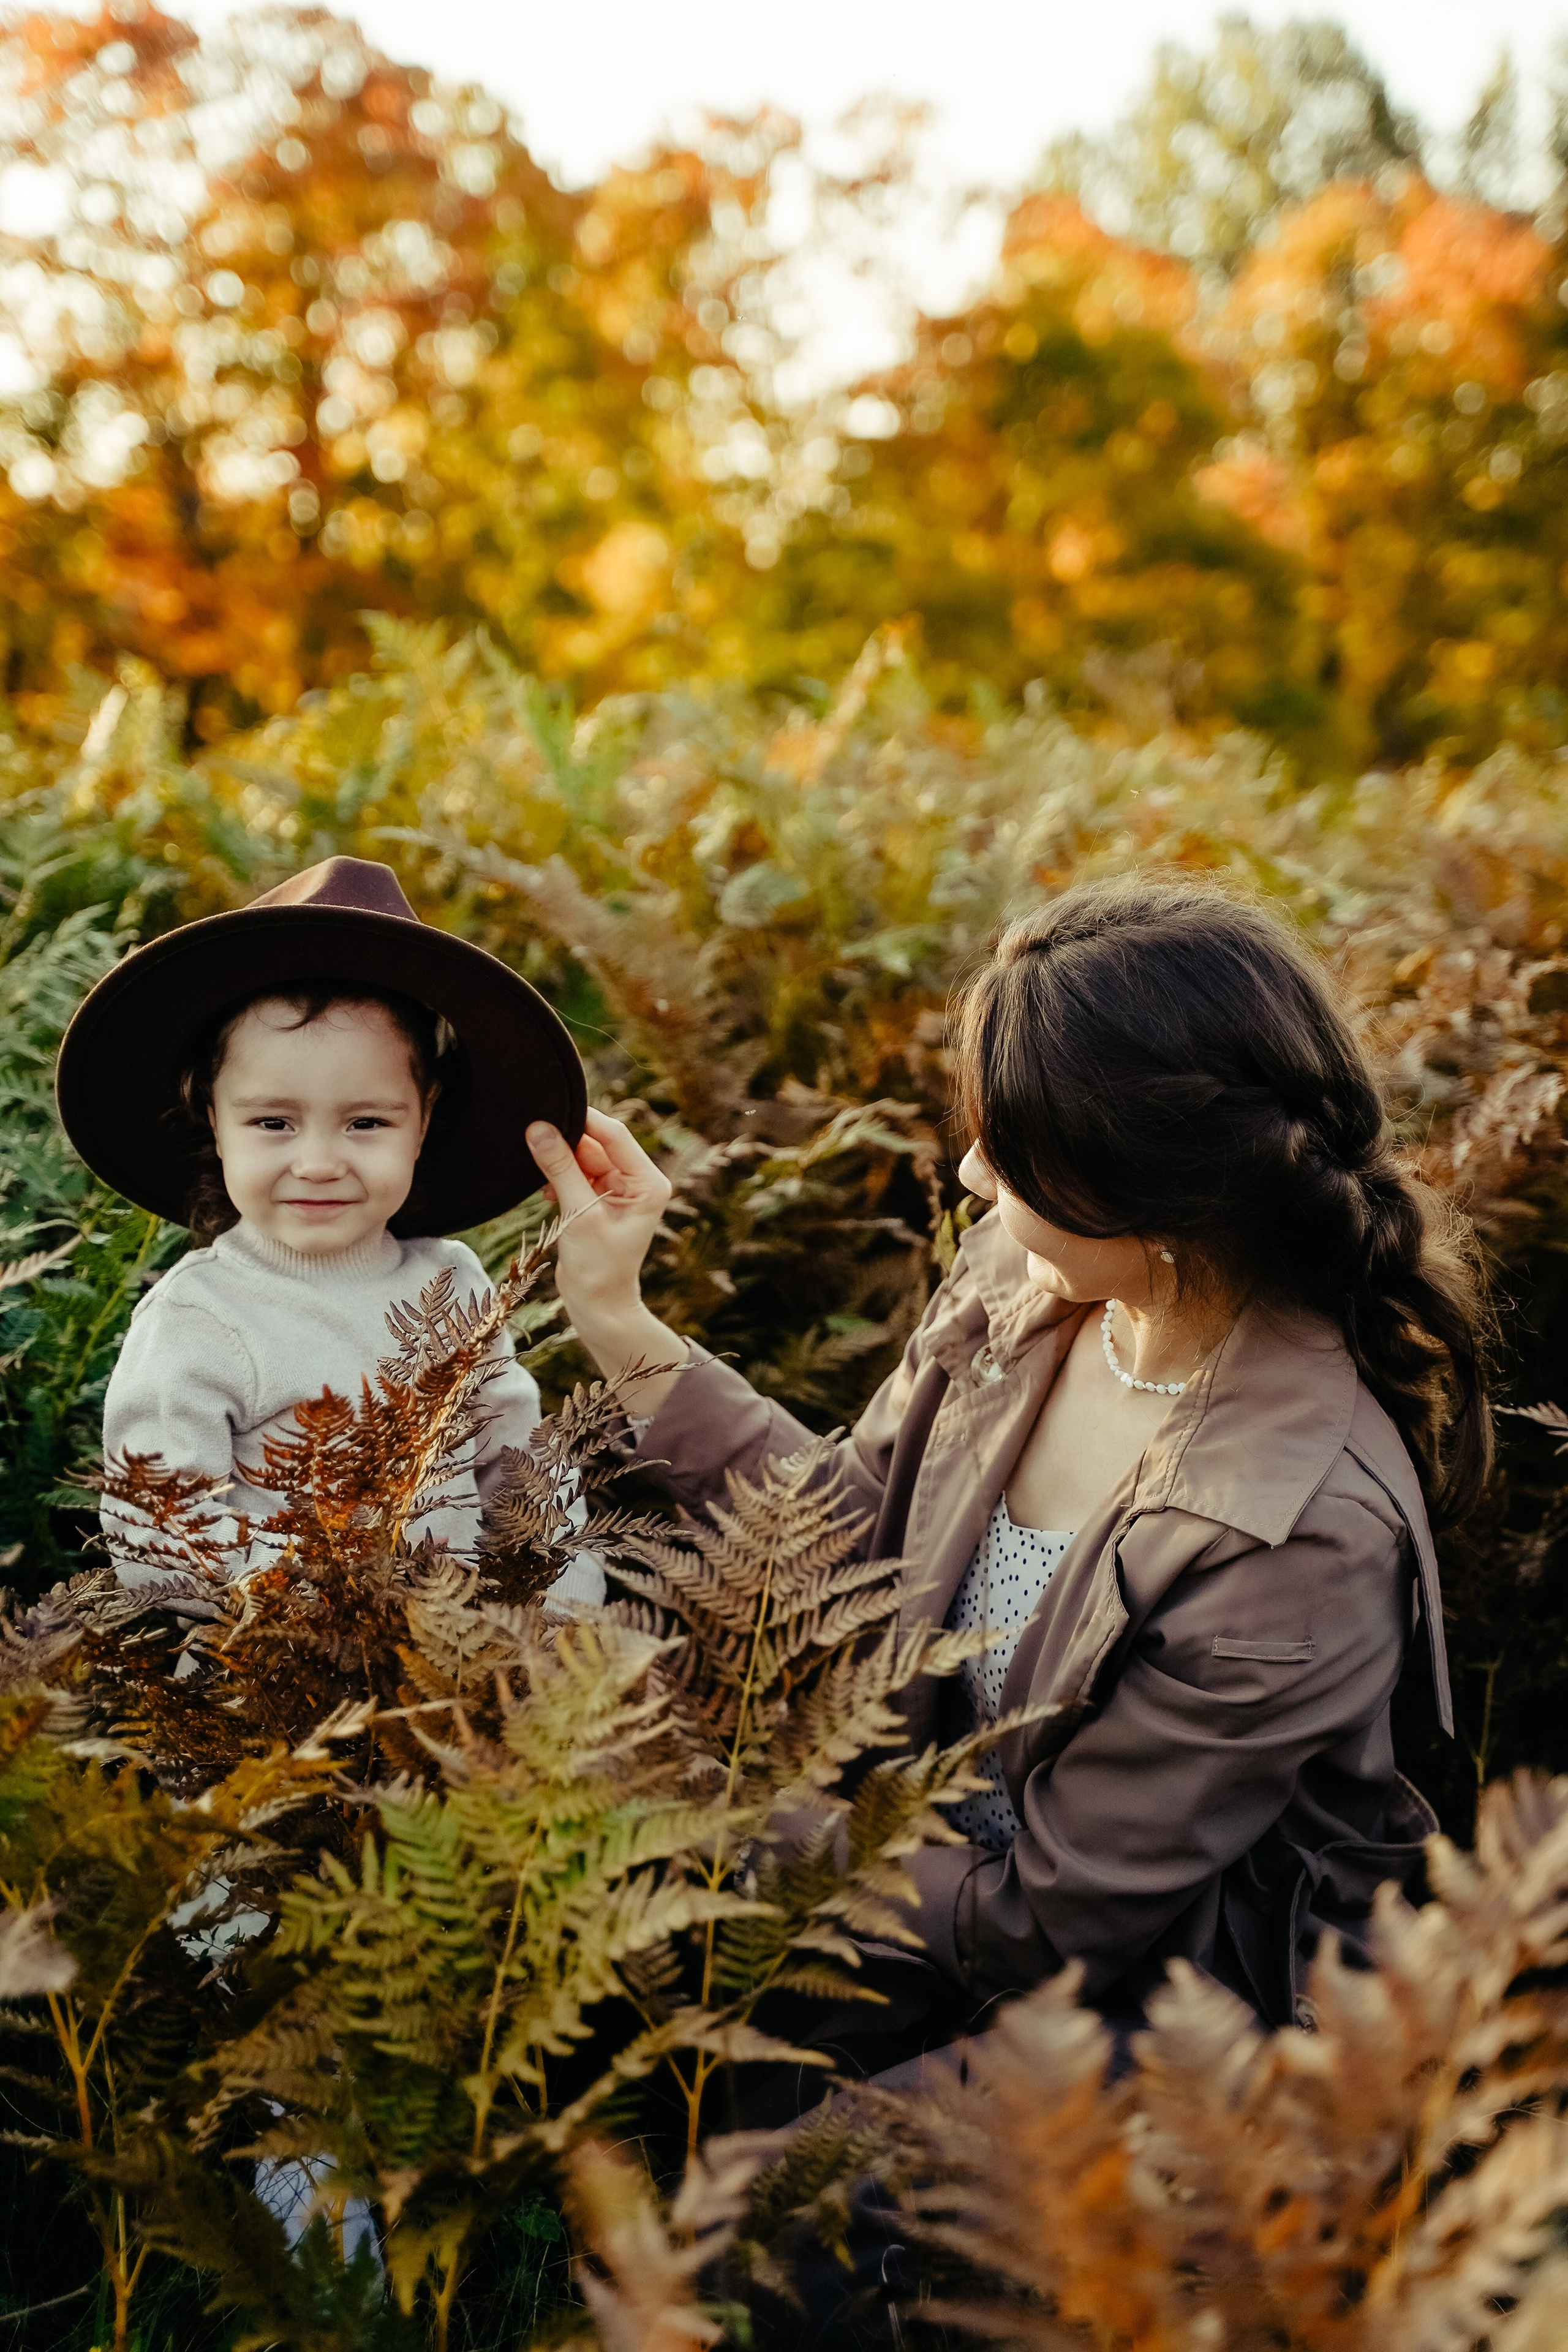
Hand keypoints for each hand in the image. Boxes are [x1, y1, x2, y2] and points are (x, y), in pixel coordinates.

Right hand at [526, 1110, 679, 1375]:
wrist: (597, 1307)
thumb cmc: (598, 1268)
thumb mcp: (579, 1214)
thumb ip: (560, 1168)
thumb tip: (539, 1128)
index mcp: (648, 1182)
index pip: (614, 1135)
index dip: (583, 1119)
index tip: (550, 1108)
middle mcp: (638, 1182)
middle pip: (598, 1144)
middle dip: (567, 1143)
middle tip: (534, 1136)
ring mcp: (619, 1192)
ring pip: (583, 1158)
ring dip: (560, 1164)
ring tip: (541, 1176)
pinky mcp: (599, 1201)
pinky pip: (577, 1175)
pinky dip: (560, 1178)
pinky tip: (546, 1192)